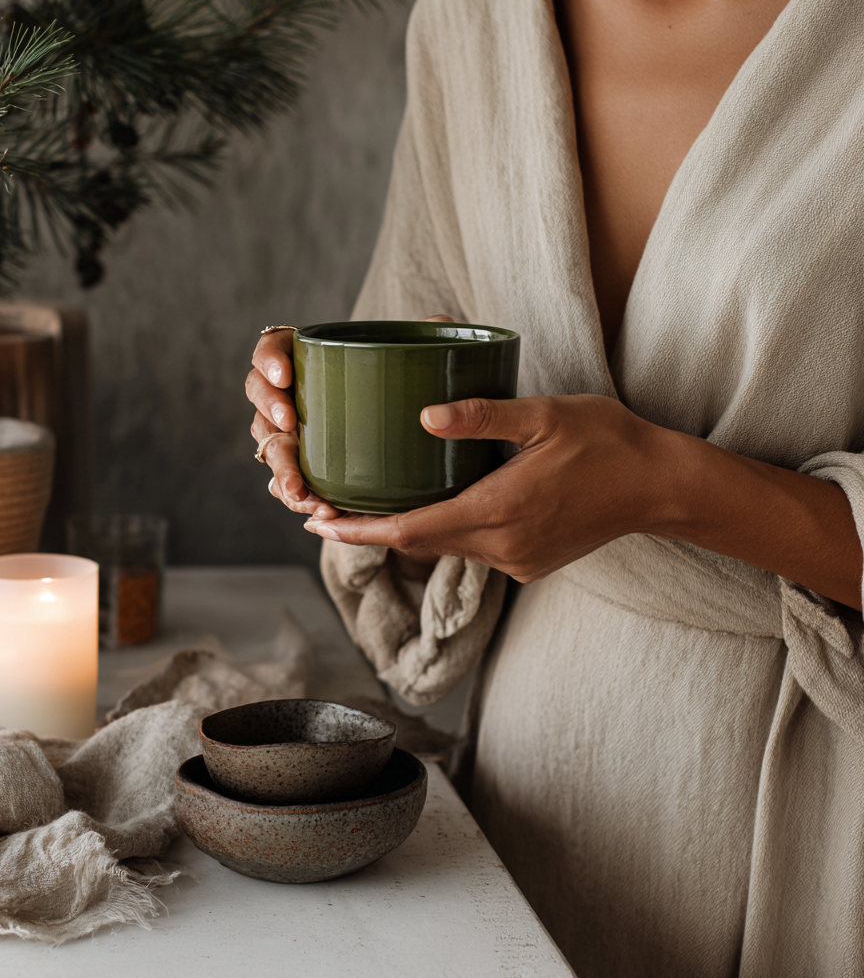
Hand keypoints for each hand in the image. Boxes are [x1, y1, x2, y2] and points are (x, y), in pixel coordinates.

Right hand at [246, 316, 456, 525]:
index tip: (286, 376)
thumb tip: (437, 322)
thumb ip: (430, 338)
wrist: (425, 446)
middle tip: (289, 424)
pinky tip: (323, 508)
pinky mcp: (308, 471)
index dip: (269, 359)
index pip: (273, 347)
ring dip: (281, 468)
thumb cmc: (417, 390)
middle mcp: (295, 396)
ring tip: (301, 488)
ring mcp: (297, 436)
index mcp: (310, 359)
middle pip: (261, 396)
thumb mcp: (425, 361)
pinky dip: (302, 498)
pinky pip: (291, 486)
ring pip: (271, 446)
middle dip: (268, 410)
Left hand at [303, 394, 677, 581]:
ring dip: (407, 530)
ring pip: (446, 546)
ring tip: (370, 506)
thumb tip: (424, 416)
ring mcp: (517, 558)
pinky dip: (445, 530)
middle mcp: (503, 544)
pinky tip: (434, 506)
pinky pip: (473, 548)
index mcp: (500, 509)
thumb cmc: (608, 442)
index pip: (410, 529)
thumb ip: (482, 417)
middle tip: (326, 507)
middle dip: (371, 529)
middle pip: (419, 542)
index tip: (317, 521)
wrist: (660, 487)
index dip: (358, 529)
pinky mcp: (530, 561)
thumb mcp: (545, 415)